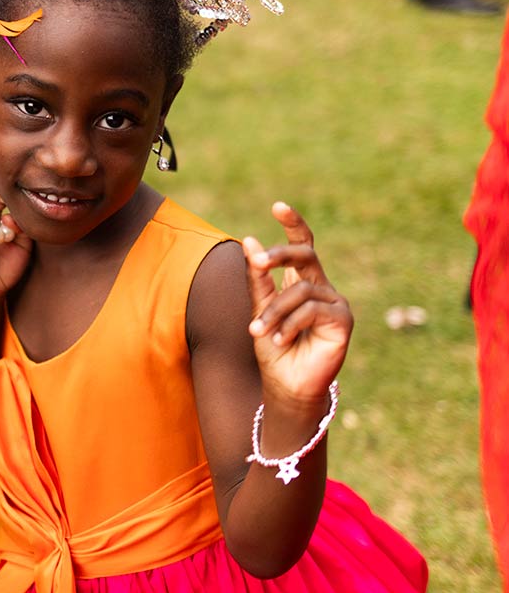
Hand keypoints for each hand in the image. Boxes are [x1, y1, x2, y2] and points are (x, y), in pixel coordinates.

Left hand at [242, 203, 352, 406]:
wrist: (286, 385)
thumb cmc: (273, 348)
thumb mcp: (259, 310)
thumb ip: (257, 278)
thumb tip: (250, 240)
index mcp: (301, 280)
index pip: (302, 244)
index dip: (294, 224)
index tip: (279, 206)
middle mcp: (321, 287)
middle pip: (305, 255)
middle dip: (279, 254)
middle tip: (258, 262)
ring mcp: (335, 302)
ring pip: (300, 290)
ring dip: (273, 312)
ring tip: (258, 331)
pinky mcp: (343, 320)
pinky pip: (312, 310)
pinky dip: (289, 324)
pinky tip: (279, 339)